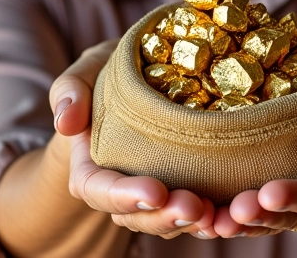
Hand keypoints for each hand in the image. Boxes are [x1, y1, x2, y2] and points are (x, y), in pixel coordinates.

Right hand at [48, 41, 217, 239]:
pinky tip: (230, 213)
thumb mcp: (84, 72)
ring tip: (217, 215)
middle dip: (165, 217)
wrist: (133, 79)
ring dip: (192, 223)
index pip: (99, 190)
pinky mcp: (180, 188)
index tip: (154, 191)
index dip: (124, 196)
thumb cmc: (103, 75)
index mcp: (89, 167)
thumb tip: (66, 122)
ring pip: (167, 220)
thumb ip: (69, 90)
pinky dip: (211, 217)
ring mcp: (151, 193)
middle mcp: (120, 189)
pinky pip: (193, 212)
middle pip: (138, 215)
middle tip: (195, 207)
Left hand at [212, 49, 296, 237]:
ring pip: (268, 222)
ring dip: (242, 224)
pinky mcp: (266, 196)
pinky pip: (249, 215)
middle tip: (237, 210)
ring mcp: (292, 202)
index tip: (271, 192)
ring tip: (216, 222)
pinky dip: (229, 218)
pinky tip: (206, 219)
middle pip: (295, 216)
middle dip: (265, 215)